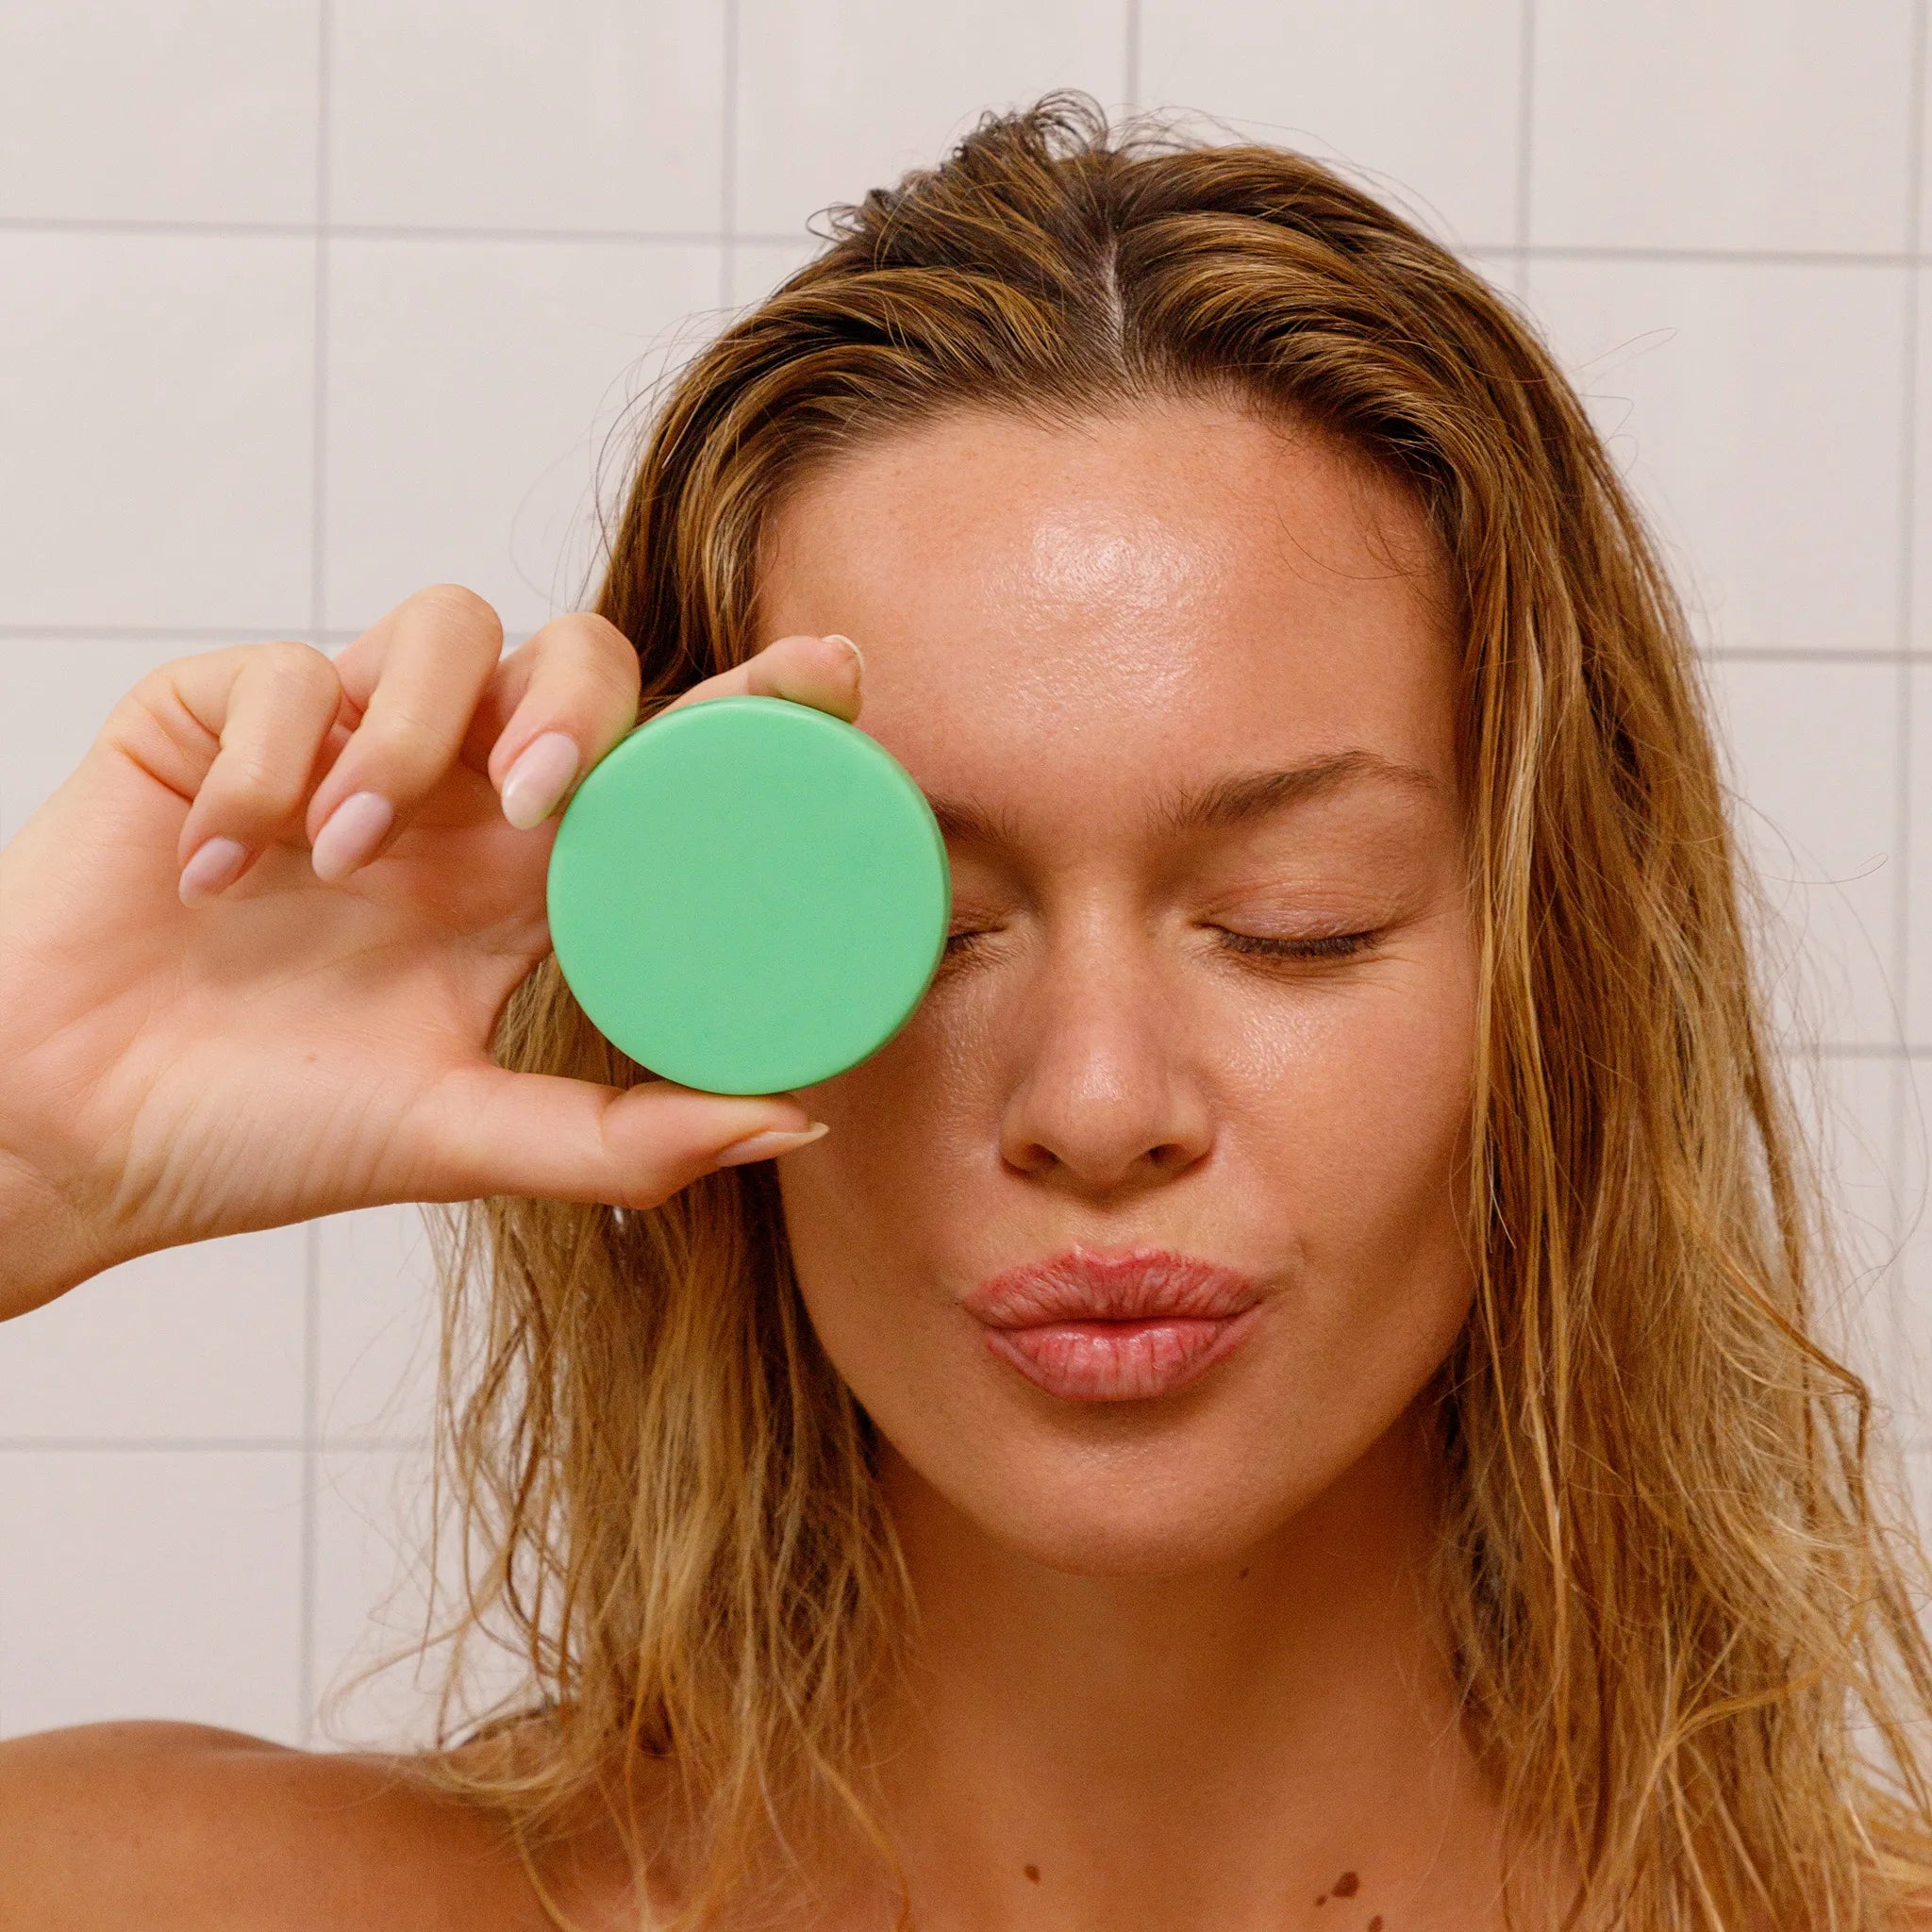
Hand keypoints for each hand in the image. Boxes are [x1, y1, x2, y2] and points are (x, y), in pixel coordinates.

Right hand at [0, 585, 865, 1316]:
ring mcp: (337, 748)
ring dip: (416, 729)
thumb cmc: (260, 1136)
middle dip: (578, 702)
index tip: (836, 675)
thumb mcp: (462, 1139)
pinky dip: (263, 761)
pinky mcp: (211, 717)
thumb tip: (802, 1120)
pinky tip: (221, 871)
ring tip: (352, 852)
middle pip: (573, 659)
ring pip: (441, 626)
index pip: (662, 766)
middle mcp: (447, 800)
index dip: (750, 707)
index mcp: (520, 885)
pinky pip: (277, 667)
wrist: (66, 1135)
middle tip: (538, 800)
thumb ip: (626, 1140)